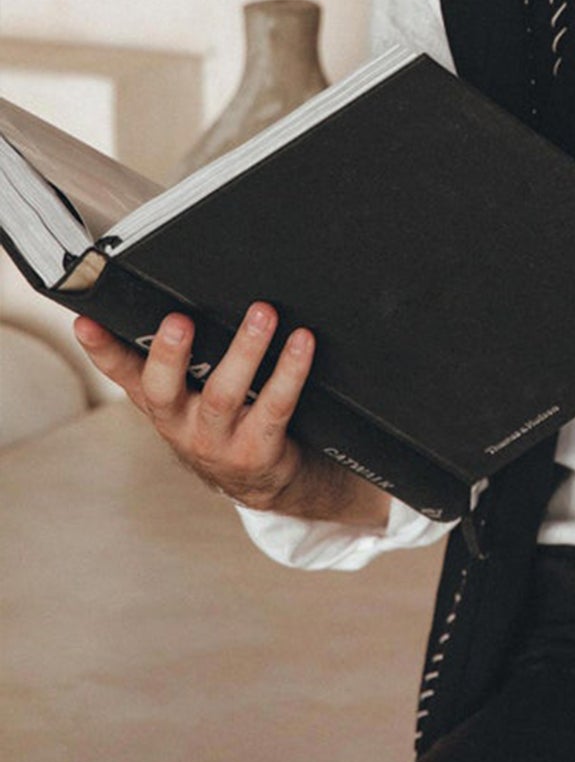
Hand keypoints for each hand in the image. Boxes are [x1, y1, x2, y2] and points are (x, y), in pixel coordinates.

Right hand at [73, 304, 385, 523]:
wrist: (260, 475)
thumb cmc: (223, 416)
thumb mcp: (190, 390)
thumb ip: (178, 351)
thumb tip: (175, 285)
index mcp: (159, 400)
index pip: (121, 372)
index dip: (100, 349)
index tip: (86, 321)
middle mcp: (180, 422)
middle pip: (165, 389)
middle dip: (169, 355)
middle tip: (178, 320)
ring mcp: (217, 440)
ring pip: (225, 395)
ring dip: (244, 350)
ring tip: (262, 314)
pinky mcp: (256, 450)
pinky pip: (276, 406)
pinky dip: (291, 371)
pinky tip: (302, 341)